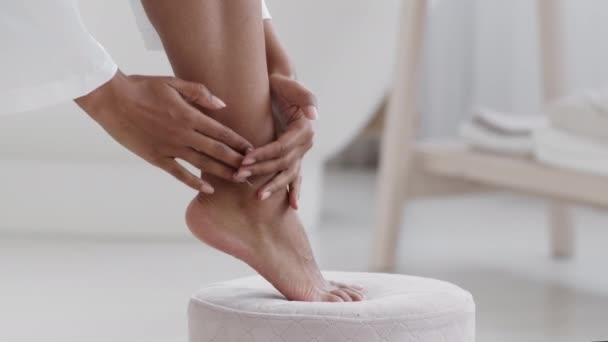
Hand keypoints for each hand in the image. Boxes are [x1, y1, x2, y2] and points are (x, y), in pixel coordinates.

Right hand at [75, 70, 252, 192]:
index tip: (252, 150)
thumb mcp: (172, 83)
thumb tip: (222, 105)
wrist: (111, 99)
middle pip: (217, 150)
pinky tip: (208, 189)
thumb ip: (199, 93)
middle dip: (237, 161)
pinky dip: (194, 182)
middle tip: (252, 170)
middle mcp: (183, 134)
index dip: (239, 142)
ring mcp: (169, 147)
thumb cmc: (142, 87)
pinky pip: (179, 173)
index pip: (221, 131)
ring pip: (202, 163)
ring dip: (222, 172)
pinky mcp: (156, 157)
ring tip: (238, 180)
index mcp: (189, 115)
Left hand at [235, 74, 316, 208]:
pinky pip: (293, 176)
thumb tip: (314, 115)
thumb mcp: (290, 85)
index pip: (282, 147)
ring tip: (257, 197)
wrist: (279, 86)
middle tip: (239, 175)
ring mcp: (300, 152)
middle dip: (261, 171)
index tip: (244, 159)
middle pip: (282, 163)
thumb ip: (305, 97)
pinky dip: (293, 190)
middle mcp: (305, 143)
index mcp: (304, 130)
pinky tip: (292, 206)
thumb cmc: (281, 84)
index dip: (263, 154)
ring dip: (273, 186)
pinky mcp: (293, 157)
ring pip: (288, 174)